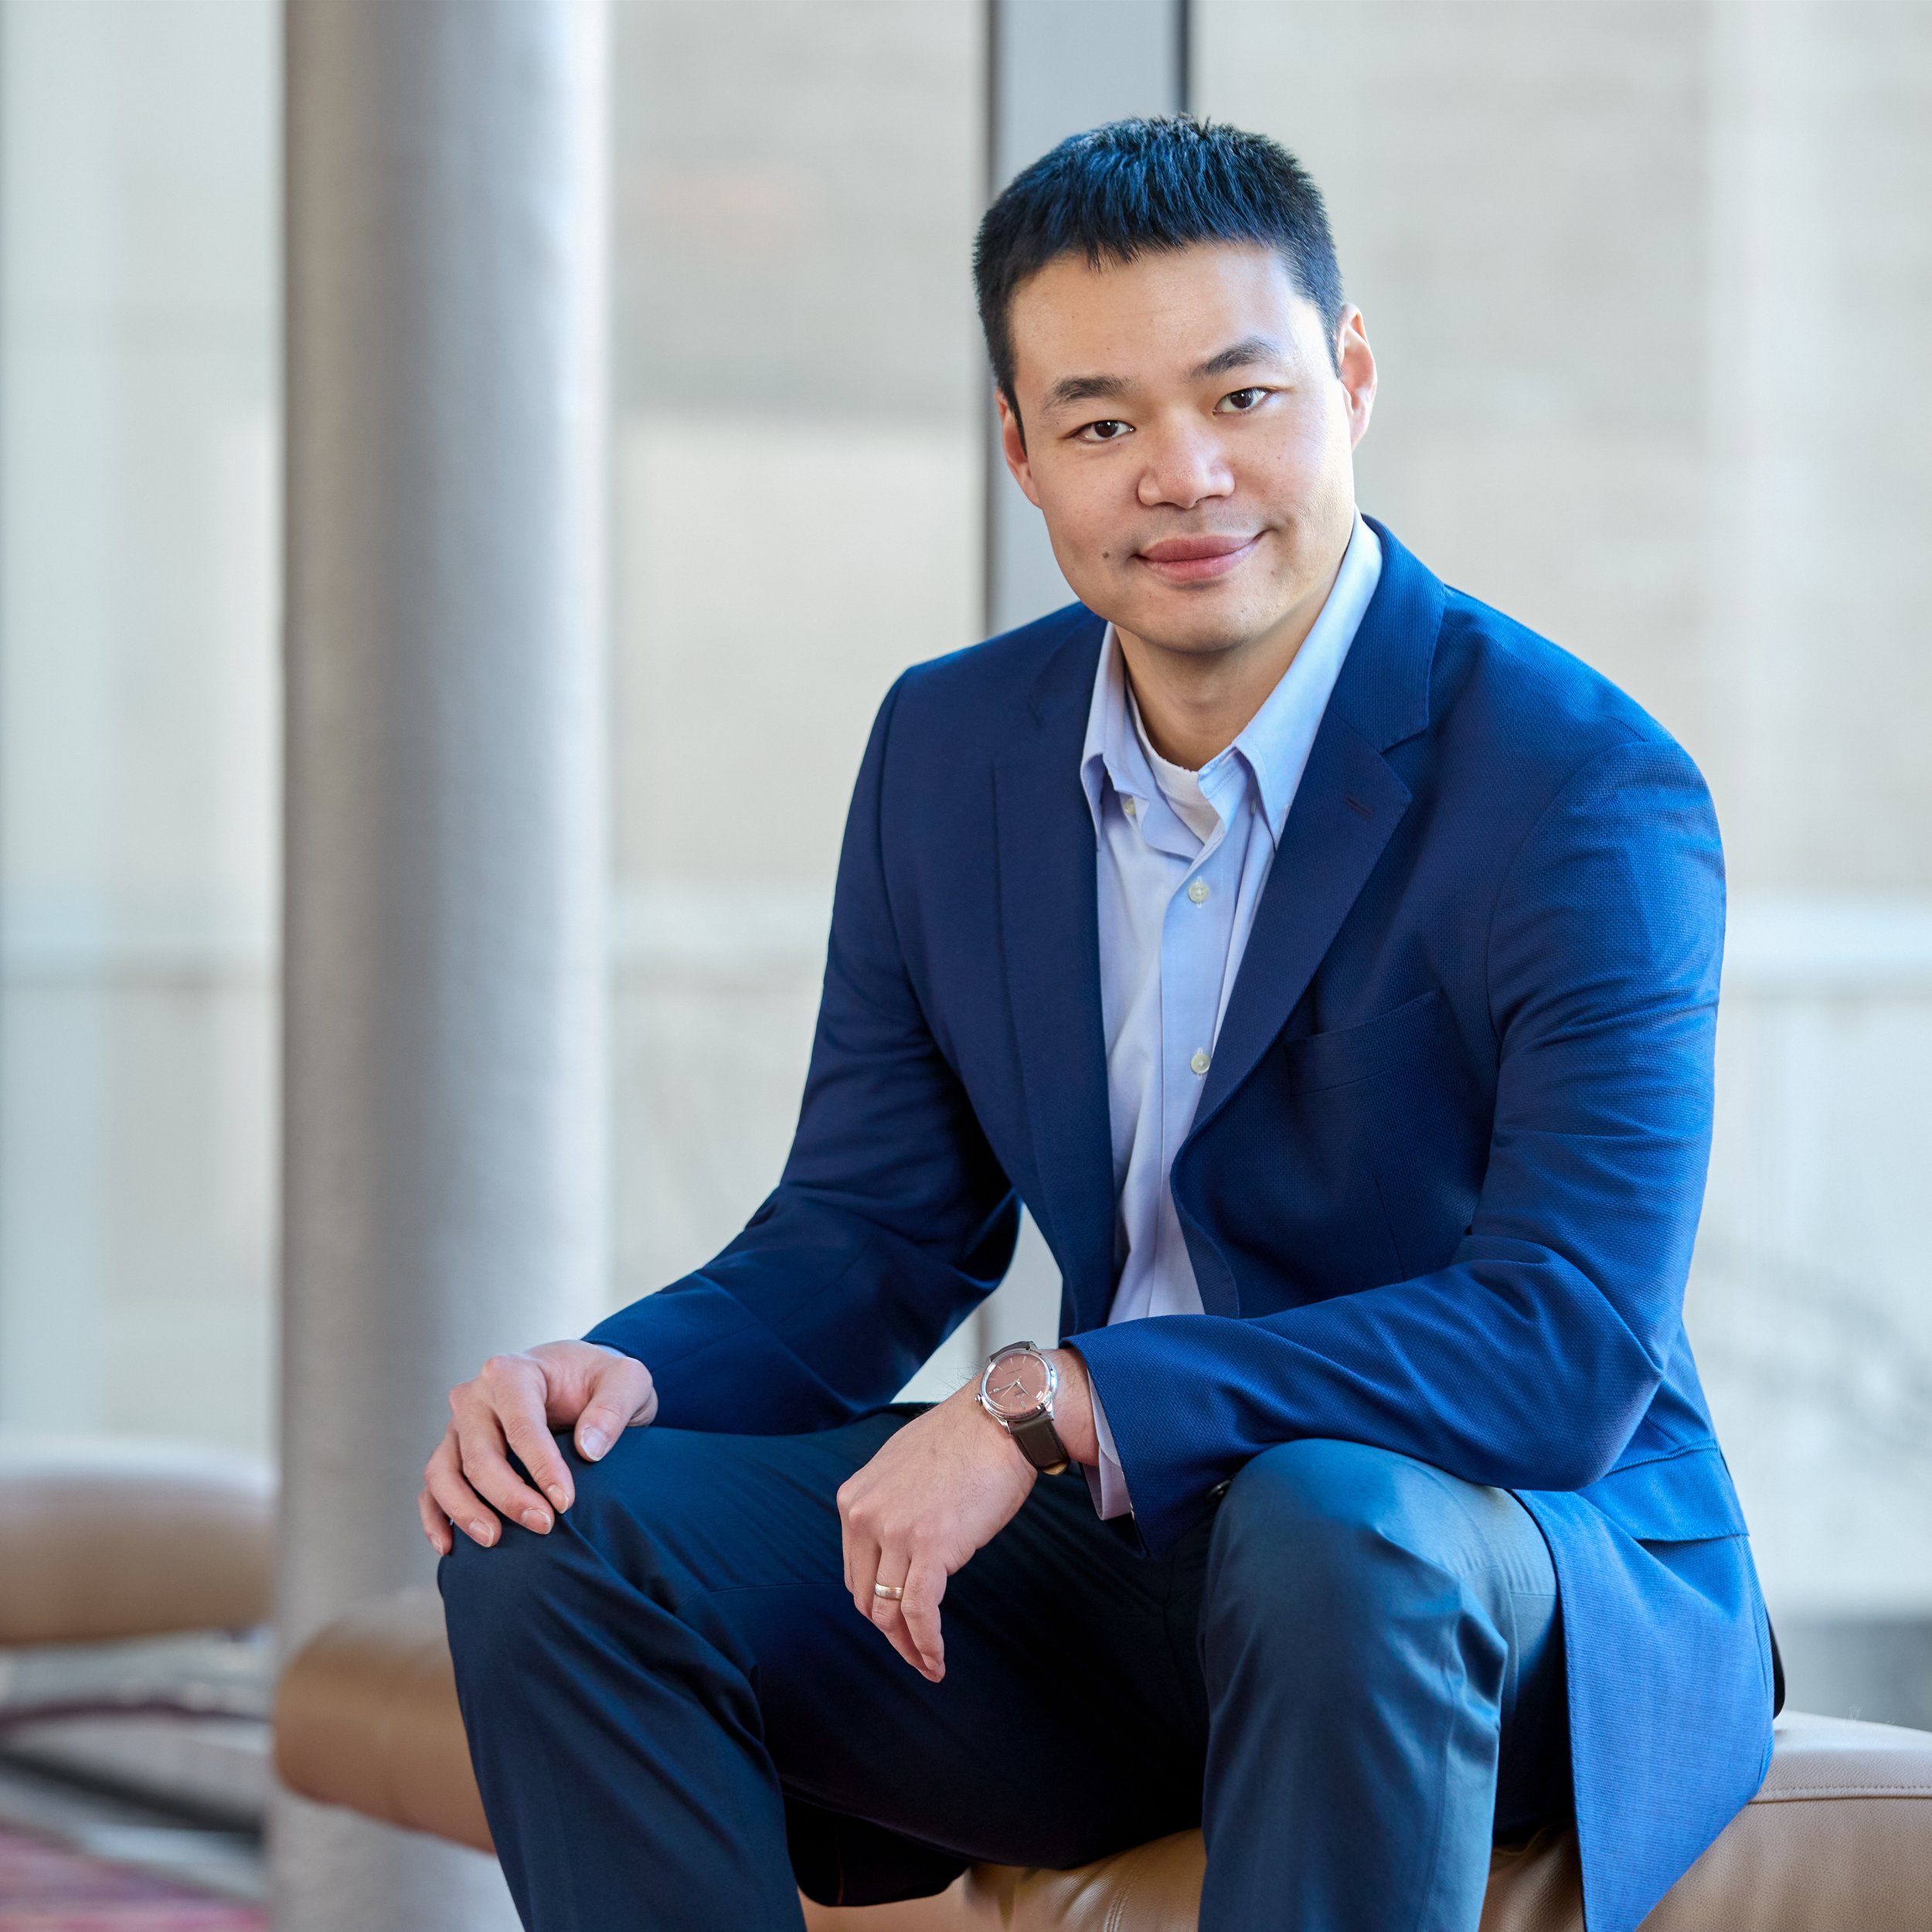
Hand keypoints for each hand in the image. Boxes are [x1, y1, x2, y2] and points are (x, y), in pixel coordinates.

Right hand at [418, 1340, 656, 1554]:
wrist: (579, 1381)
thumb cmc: (600, 1381)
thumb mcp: (628, 1381)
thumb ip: (614, 1407)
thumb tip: (587, 1450)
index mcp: (513, 1372)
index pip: (522, 1424)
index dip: (541, 1467)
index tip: (566, 1503)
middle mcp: (475, 1396)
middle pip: (479, 1453)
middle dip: (508, 1496)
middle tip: (544, 1526)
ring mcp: (458, 1426)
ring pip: (444, 1472)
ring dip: (465, 1511)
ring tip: (494, 1541)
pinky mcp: (453, 1453)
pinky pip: (432, 1488)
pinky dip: (435, 1517)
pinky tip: (451, 1547)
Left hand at [835, 1349, 1097, 1683]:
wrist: (1000, 1420)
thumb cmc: (963, 1439)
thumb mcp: (899, 1466)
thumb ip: (886, 1504)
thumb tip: (892, 1543)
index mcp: (854, 1498)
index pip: (854, 1569)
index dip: (876, 1602)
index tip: (896, 1619)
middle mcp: (865, 1517)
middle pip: (866, 1596)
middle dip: (889, 1630)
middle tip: (912, 1649)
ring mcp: (895, 1533)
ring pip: (889, 1611)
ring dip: (908, 1646)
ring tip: (928, 1663)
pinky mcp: (931, 1548)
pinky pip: (920, 1613)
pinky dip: (926, 1644)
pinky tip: (937, 1661)